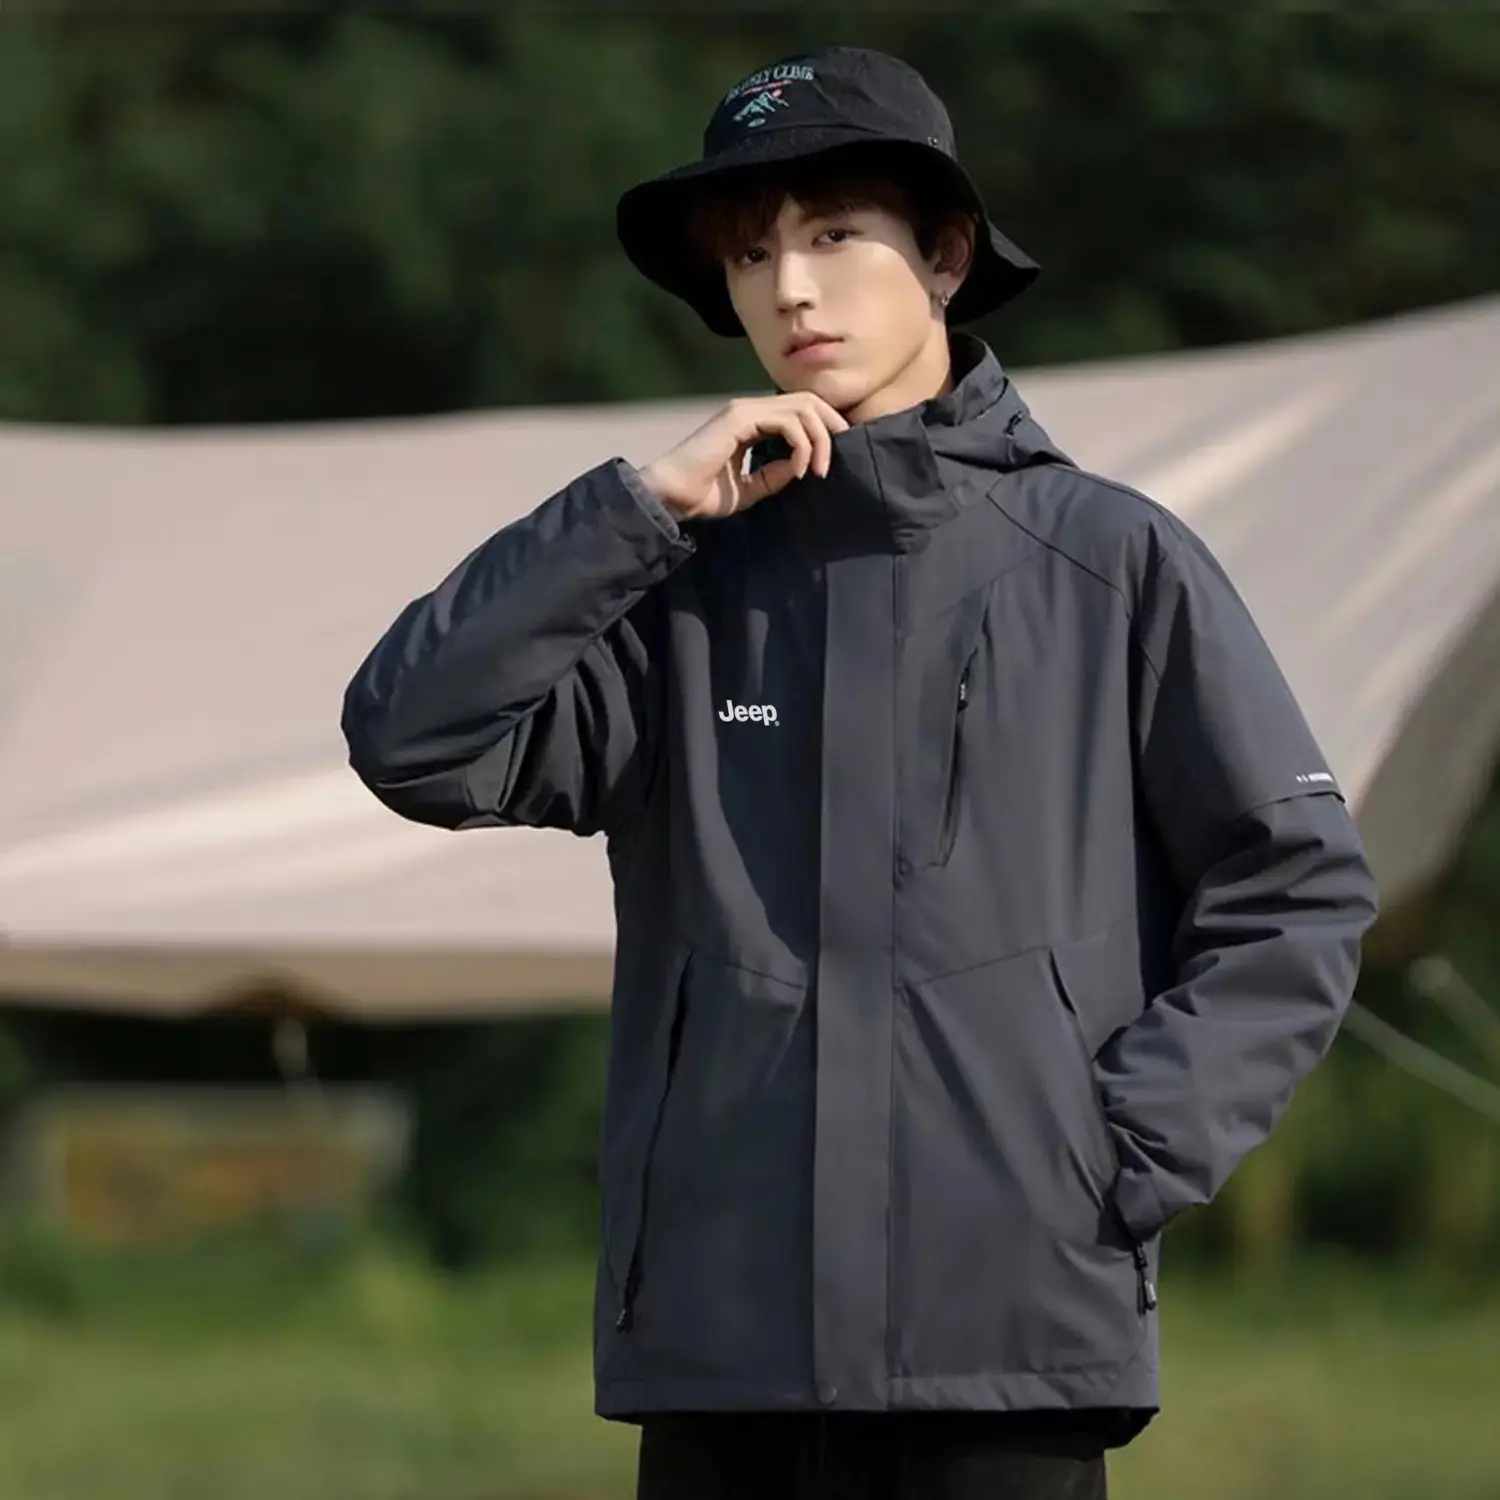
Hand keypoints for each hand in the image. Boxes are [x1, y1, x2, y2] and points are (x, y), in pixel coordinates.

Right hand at [638, 392, 850, 520]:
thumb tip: (803, 465)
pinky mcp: (740, 418)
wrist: (672, 496)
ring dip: (819, 440)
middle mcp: (750, 410)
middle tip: (838, 457)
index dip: (825, 427)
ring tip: (819, 470)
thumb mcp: (751, 488)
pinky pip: (787, 422)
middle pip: (808, 400)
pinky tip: (800, 469)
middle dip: (831, 426)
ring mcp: (744, 410)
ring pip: (802, 408)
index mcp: (752, 422)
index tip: (834, 457)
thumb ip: (776, 474)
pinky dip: (802, 445)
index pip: (799, 409)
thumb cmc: (704, 495)